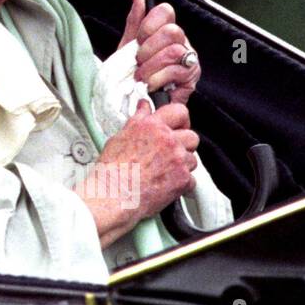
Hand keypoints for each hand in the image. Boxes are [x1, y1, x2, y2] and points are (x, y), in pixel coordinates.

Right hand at [74, 100, 198, 245]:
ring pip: (193, 159)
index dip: (180, 121)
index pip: (179, 111)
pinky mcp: (183, 179)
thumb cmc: (111, 170)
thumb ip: (138, 120)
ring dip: (182, 165)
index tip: (178, 127)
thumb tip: (144, 108)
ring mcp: (177, 159)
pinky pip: (191, 180)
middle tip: (171, 153)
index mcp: (151, 126)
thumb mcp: (120, 137)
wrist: (113, 195)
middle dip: (184, 145)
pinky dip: (181, 184)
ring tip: (164, 172)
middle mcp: (167, 139)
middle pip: (192, 136)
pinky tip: (166, 185)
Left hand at [118, 0, 199, 104]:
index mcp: (165, 30)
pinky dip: (158, 78)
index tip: (138, 39)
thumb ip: (134, 20)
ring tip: (142, 75)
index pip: (165, 12)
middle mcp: (181, 41)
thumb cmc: (133, 72)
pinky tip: (150, 84)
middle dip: (149, 48)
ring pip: (173, 52)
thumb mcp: (128, 45)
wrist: (135, 99)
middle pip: (171, 31)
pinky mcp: (191, 77)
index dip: (149, 24)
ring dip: (151, 66)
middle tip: (139, 60)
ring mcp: (188, 58)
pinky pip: (176, 71)